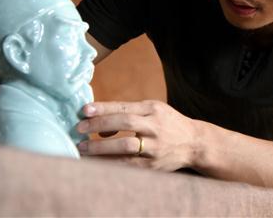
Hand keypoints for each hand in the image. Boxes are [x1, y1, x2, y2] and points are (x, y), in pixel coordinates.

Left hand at [76, 100, 197, 171]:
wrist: (193, 143)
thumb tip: (97, 120)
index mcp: (154, 109)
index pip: (125, 107)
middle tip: (79, 129)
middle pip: (126, 123)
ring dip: (101, 148)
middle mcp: (156, 126)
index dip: (104, 108)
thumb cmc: (167, 123)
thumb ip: (128, 112)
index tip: (85, 110)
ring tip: (83, 148)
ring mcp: (155, 147)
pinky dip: (109, 164)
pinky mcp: (153, 165)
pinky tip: (95, 163)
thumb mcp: (154, 110)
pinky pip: (127, 165)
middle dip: (100, 125)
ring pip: (126, 147)